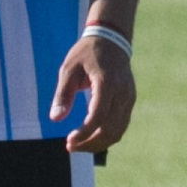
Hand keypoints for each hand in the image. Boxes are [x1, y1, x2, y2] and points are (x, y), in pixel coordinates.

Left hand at [51, 34, 135, 152]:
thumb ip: (63, 95)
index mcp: (107, 83)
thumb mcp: (69, 69)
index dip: (83, 133)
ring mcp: (129, 98)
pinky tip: (91, 137)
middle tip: (70, 147)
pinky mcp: (130, 101)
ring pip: (118, 131)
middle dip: (90, 143)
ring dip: (99, 143)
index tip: (68, 141)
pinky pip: (121, 125)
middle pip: (110, 129)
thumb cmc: (86, 53)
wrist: (111, 40)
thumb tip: (55, 119)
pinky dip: (107, 135)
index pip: (97, 117)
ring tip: (79, 145)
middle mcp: (122, 93)